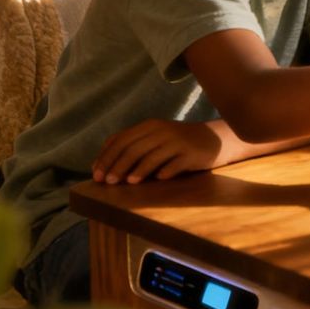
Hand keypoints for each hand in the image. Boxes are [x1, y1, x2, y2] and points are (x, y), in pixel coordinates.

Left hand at [92, 119, 222, 183]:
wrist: (213, 140)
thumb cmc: (177, 143)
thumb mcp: (154, 139)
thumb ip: (132, 146)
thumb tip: (103, 164)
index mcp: (149, 126)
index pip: (121, 139)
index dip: (106, 157)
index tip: (96, 174)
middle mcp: (161, 131)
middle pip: (133, 148)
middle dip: (117, 165)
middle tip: (108, 182)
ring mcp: (177, 142)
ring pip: (152, 156)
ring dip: (138, 170)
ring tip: (128, 182)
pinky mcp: (191, 153)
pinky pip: (174, 164)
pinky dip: (164, 172)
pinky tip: (157, 180)